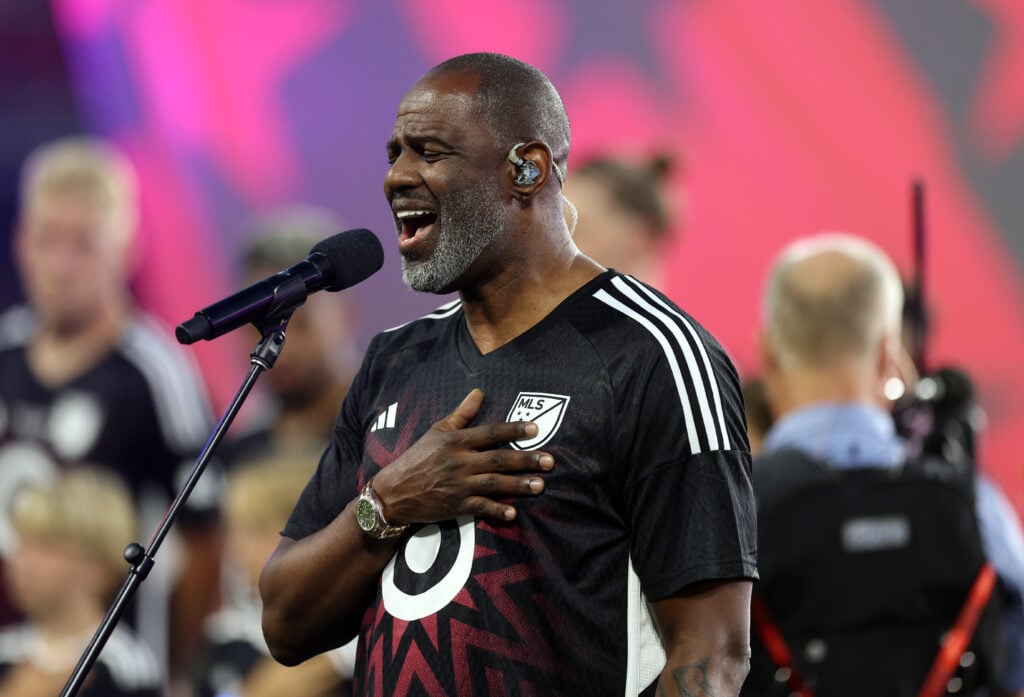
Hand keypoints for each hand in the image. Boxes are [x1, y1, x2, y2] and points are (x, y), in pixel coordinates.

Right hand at [371, 389, 553, 524]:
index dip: (514, 430)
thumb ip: (461, 414)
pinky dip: (496, 510)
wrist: (393, 492)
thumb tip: (479, 392)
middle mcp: (459, 462)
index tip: (535, 429)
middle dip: (526, 460)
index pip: (490, 433)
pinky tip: (513, 512)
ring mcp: (458, 485)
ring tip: (540, 485)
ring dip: (519, 485)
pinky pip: (480, 508)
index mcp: (456, 441)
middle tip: (549, 461)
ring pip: (494, 483)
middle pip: (499, 459)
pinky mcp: (455, 506)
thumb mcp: (437, 431)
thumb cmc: (417, 458)